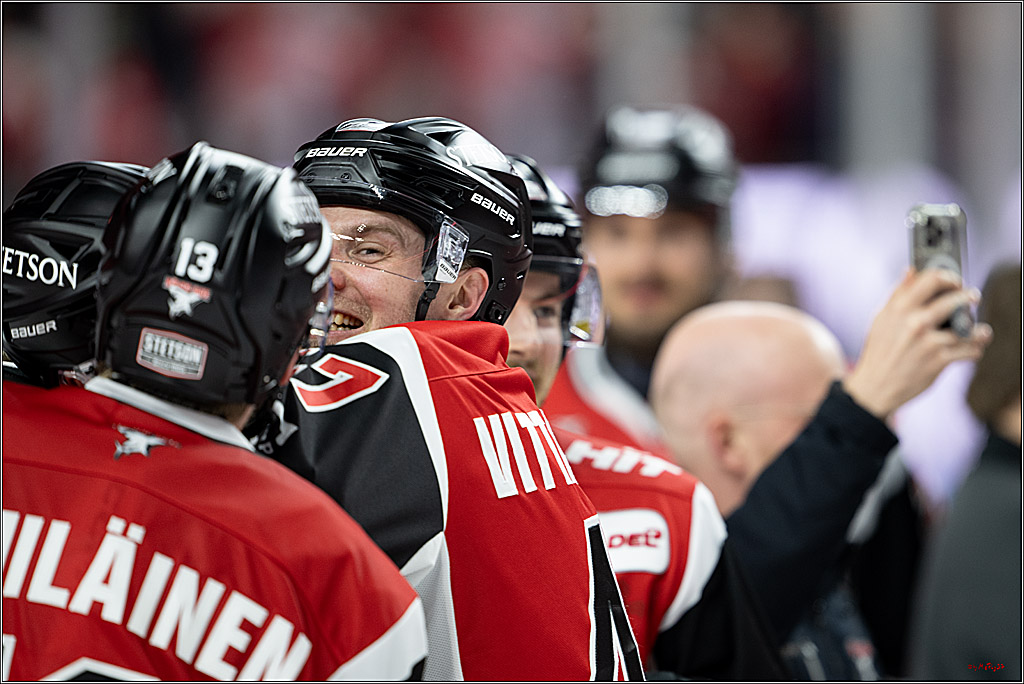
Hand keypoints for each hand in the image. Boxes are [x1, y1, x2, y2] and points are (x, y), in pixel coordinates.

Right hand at [842, 267, 991, 419]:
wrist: (874, 387)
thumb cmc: (878, 352)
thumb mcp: (881, 319)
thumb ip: (897, 295)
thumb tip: (911, 270)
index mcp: (899, 308)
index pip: (931, 278)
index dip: (948, 276)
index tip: (954, 281)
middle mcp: (915, 322)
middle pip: (955, 298)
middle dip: (968, 296)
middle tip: (971, 298)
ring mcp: (928, 342)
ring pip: (968, 326)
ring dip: (976, 328)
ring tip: (978, 330)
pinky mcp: (939, 361)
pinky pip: (970, 350)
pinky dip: (974, 349)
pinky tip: (971, 348)